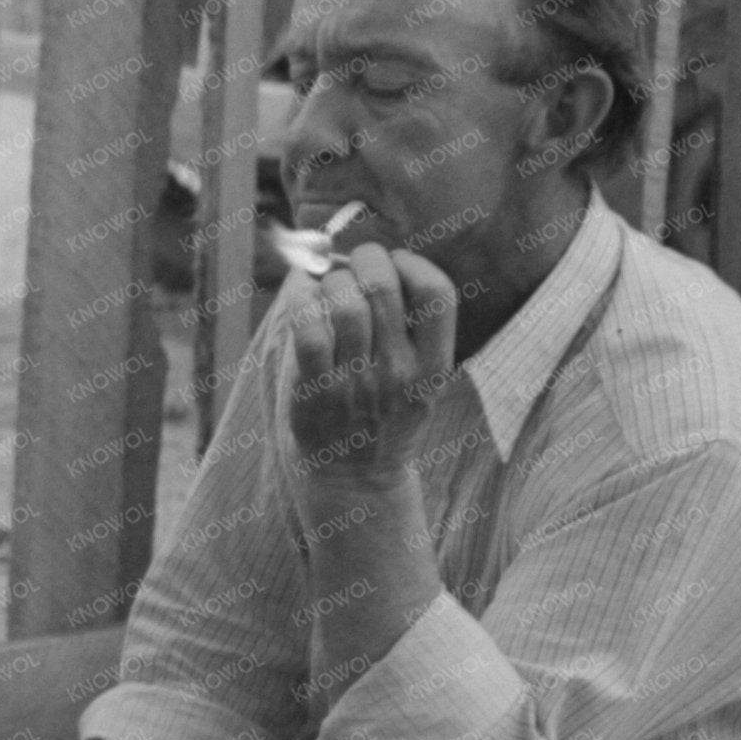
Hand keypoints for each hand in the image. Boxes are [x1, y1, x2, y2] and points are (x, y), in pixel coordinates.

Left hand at [285, 241, 458, 478]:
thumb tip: (363, 260)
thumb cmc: (382, 416)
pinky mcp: (318, 391)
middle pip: (383, 288)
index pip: (438, 294)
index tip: (396, 262)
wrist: (354, 479)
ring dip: (330, 282)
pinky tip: (304, 303)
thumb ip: (407, 327)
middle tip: (352, 265)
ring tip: (327, 288)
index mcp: (433, 366)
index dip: (413, 263)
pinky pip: (308, 329)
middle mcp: (400, 373)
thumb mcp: (418, 381)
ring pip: (344, 304)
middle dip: (363, 260)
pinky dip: (302, 304)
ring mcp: (358, 383)